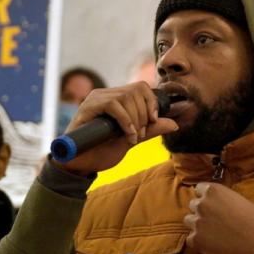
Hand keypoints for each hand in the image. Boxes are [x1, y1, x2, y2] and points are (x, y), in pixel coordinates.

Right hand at [58, 82, 177, 174]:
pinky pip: (114, 105)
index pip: (141, 87)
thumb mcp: (131, 140)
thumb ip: (151, 131)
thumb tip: (174, 123)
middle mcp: (105, 95)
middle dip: (145, 115)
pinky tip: (127, 135)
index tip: (153, 122)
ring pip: (127, 96)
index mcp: (116, 99)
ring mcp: (96, 99)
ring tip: (132, 137)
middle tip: (140, 135)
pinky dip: (126, 121)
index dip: (152, 103)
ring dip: (136, 119)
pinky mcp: (88, 107)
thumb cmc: (101, 152)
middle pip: (137, 90)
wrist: (80, 165)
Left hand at [183, 182, 253, 253]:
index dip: (206, 198)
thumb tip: (220, 206)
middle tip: (215, 221)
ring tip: (213, 233)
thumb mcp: (240, 200)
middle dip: (202, 212)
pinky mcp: (197, 240)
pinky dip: (199, 242)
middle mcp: (202, 204)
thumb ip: (224, 200)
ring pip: (189, 221)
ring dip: (198, 226)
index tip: (213, 204)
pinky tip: (212, 245)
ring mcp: (197, 223)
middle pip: (193, 205)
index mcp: (213, 190)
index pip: (199, 189)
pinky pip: (190, 239)